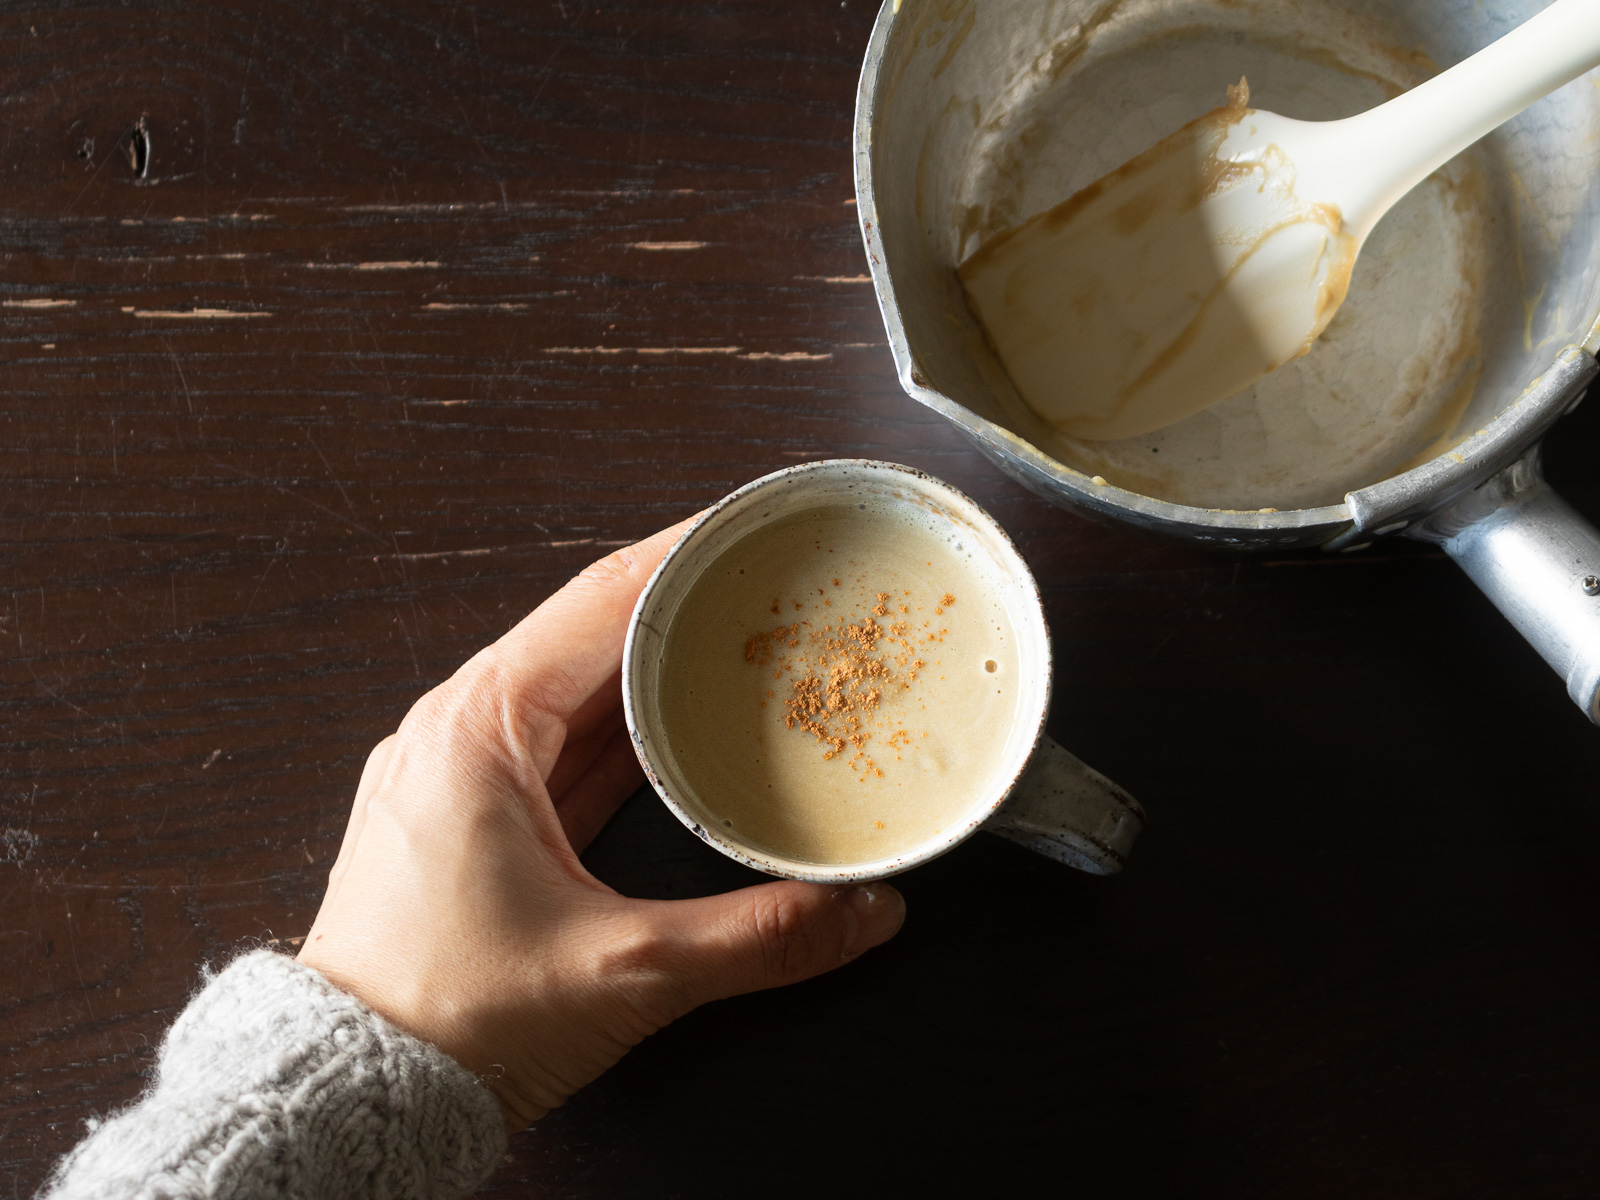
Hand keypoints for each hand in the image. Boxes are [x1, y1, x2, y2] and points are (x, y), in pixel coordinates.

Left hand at [297, 519, 905, 1129]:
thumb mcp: (622, 971)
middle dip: (683, 603)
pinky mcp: (473, 818)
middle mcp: (461, 731)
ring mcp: (462, 774)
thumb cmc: (449, 1023)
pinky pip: (562, 742)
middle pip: (590, 631)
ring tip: (739, 638)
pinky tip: (684, 725)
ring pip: (576, 688)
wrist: (353, 1102)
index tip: (752, 523)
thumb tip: (865, 913)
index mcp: (478, 729)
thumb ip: (758, 937)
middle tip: (766, 576)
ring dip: (654, 664)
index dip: (687, 553)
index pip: (602, 601)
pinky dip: (626, 726)